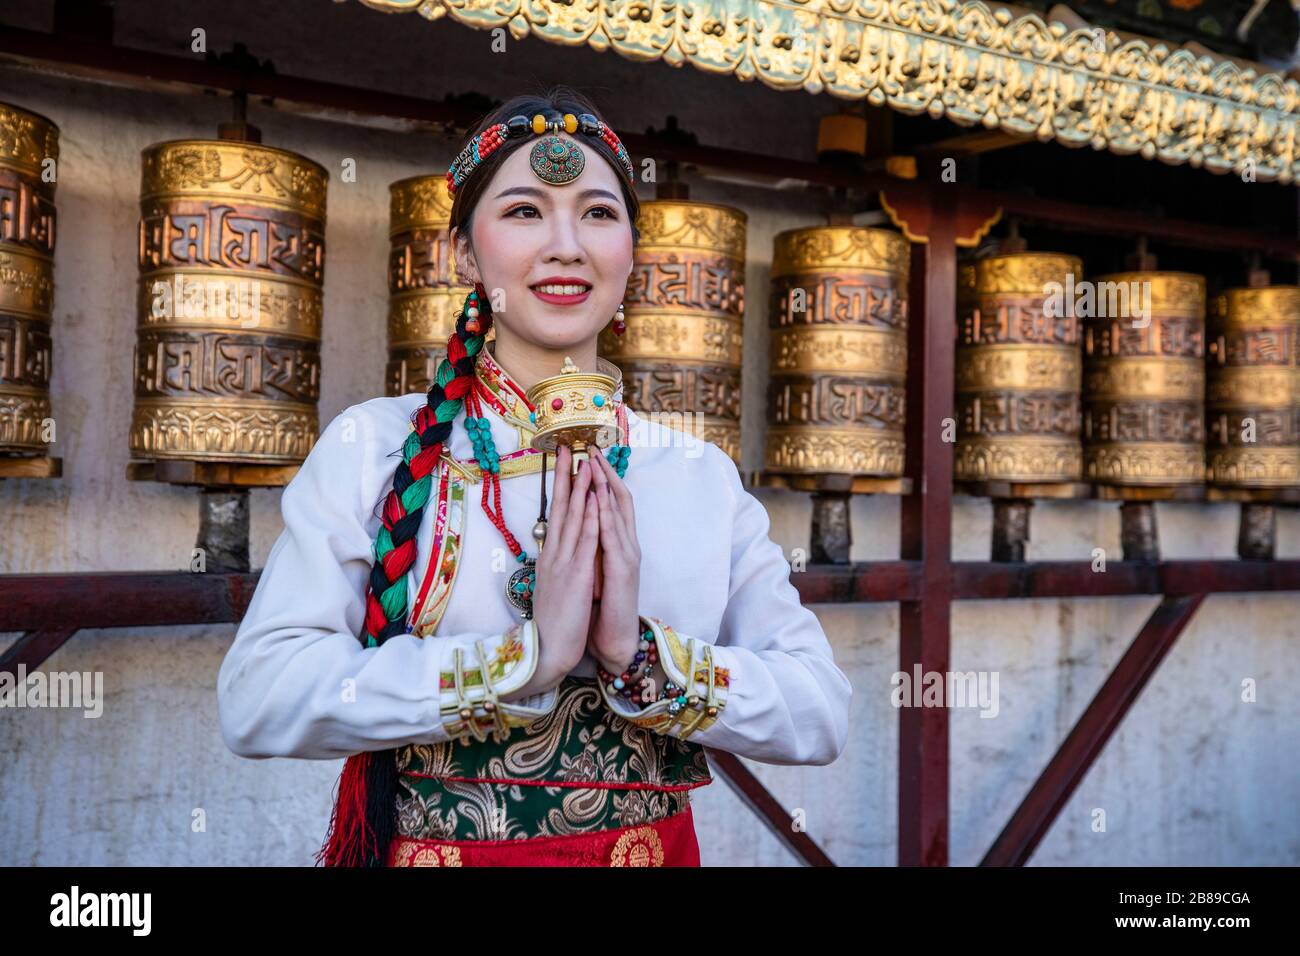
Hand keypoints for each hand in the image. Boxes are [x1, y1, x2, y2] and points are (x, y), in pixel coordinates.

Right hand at [527, 445, 599, 687]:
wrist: (547, 648)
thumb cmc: (551, 621)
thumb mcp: (551, 585)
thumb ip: (554, 563)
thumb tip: (555, 546)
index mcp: (549, 556)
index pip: (555, 513)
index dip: (560, 486)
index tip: (564, 462)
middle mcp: (553, 554)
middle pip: (560, 507)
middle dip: (566, 476)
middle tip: (570, 447)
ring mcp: (563, 562)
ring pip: (573, 518)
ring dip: (581, 488)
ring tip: (586, 462)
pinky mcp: (575, 575)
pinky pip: (584, 541)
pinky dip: (590, 518)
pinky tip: (594, 500)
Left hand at [586, 451, 642, 675]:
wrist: (614, 636)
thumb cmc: (601, 605)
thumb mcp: (591, 568)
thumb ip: (589, 547)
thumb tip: (577, 528)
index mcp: (616, 544)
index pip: (610, 503)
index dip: (600, 479)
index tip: (586, 456)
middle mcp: (625, 544)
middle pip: (618, 500)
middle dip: (605, 474)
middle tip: (592, 447)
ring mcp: (626, 556)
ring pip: (617, 514)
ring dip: (607, 488)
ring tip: (596, 464)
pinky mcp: (622, 570)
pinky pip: (613, 539)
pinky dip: (606, 518)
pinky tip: (600, 501)